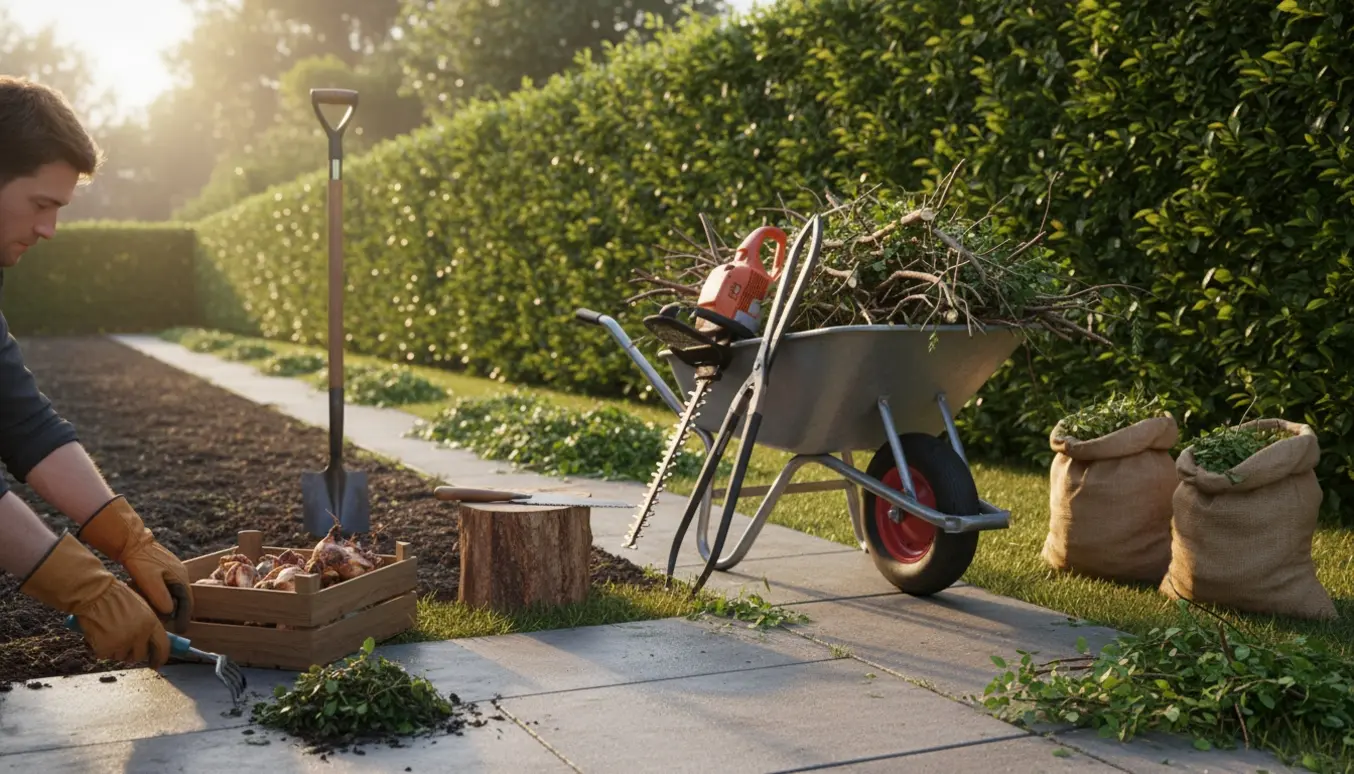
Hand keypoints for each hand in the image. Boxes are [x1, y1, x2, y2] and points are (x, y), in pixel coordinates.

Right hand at [19, 533, 169, 667]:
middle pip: (140, 655)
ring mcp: (122, 642)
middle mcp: (139, 635)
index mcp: (151, 623)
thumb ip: (148, 625)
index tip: (157, 663)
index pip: (163, 646)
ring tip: (111, 632)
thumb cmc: (116, 597)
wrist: (95, 593)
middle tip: (125, 644)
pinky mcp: (105, 648)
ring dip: (117, 649)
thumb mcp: (142, 607)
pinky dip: (103, 648)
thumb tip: (152, 643)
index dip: (160, 657)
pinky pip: (106, 655)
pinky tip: (100, 635)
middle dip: (133, 652)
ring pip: (122, 656)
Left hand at [78, 496, 192, 631]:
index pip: (187, 602)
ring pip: (172, 593)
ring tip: (155, 613)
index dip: (184, 617)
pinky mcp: (163, 569)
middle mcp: (180, 574)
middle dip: (174, 612)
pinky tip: (148, 599)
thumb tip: (170, 612)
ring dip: (165, 604)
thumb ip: (161, 597)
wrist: (131, 541)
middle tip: (166, 624)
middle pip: (181, 598)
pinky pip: (165, 587)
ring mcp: (173, 570)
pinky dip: (159, 596)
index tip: (181, 630)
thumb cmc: (140, 561)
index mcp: (180, 577)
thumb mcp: (149, 581)